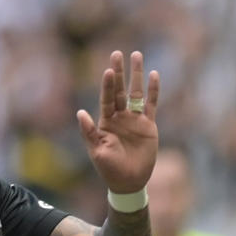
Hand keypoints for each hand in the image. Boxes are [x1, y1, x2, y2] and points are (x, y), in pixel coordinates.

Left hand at [77, 50, 159, 194]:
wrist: (129, 182)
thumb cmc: (109, 169)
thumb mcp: (96, 151)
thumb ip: (89, 132)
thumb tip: (81, 112)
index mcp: (106, 121)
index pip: (107, 98)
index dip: (109, 85)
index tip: (109, 70)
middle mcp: (120, 116)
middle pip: (120, 90)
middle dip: (119, 72)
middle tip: (118, 53)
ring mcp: (135, 120)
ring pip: (136, 93)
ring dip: (136, 75)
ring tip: (136, 56)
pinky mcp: (149, 126)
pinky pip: (151, 105)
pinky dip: (153, 91)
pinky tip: (154, 75)